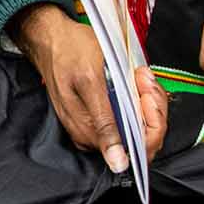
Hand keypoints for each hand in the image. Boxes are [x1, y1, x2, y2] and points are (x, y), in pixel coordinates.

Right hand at [14, 5, 164, 170]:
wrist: (51, 39)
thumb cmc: (69, 52)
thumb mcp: (90, 82)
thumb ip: (105, 124)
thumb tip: (117, 164)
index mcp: (92, 132)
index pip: (140, 147)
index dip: (152, 122)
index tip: (146, 95)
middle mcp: (95, 136)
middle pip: (143, 137)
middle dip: (151, 107)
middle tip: (142, 79)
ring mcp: (96, 126)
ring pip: (139, 125)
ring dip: (145, 99)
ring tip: (137, 76)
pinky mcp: (99, 117)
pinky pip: (130, 116)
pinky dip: (138, 98)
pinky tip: (133, 81)